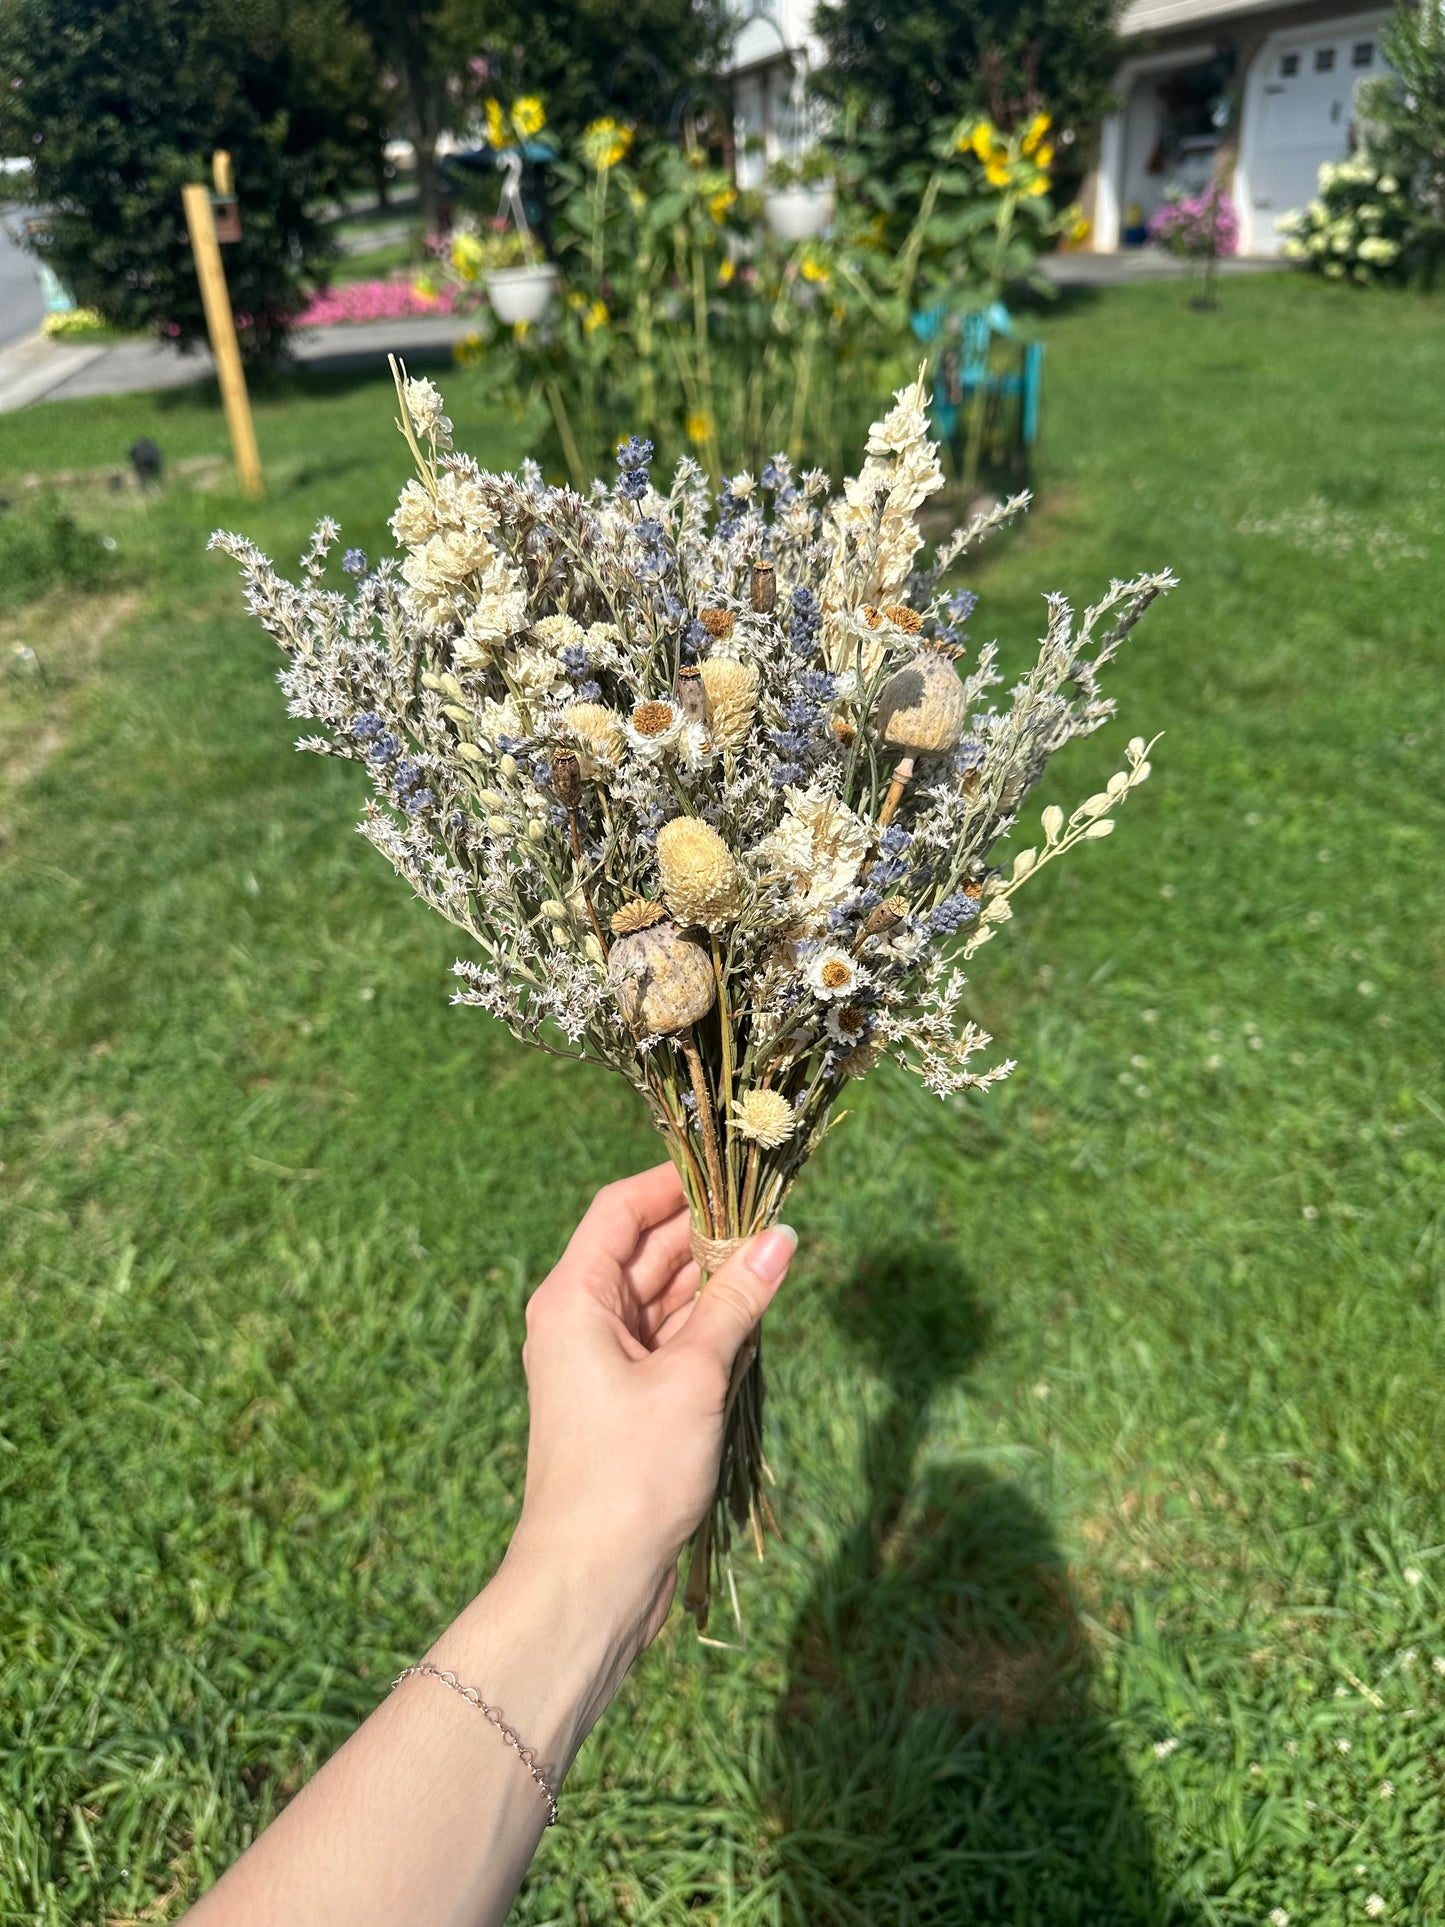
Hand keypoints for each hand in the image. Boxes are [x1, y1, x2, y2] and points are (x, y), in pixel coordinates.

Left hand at [502, 1162, 795, 1677]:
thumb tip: (780, 1238)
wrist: (592, 1581)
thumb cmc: (629, 1473)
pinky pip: (672, 1342)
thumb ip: (736, 1301)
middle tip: (775, 1216)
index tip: (733, 1168)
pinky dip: (710, 1329)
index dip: (674, 1182)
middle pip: (647, 1251)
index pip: (620, 1210)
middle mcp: (581, 1322)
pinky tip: (755, 1320)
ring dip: (715, 1282)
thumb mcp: (692, 1377)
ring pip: (665, 1298)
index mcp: (574, 1298)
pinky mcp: (628, 1403)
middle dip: (708, 1232)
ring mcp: (604, 1364)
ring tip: (776, 1262)